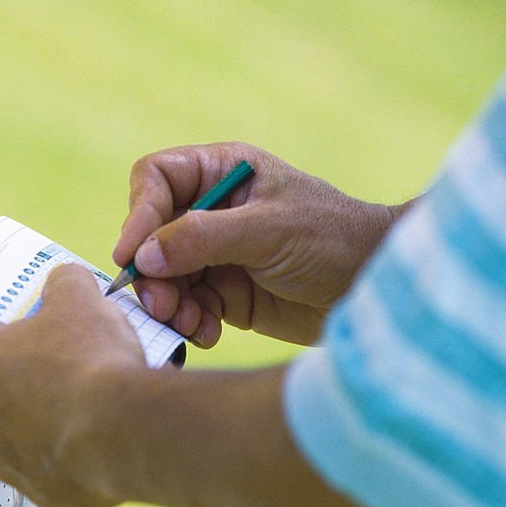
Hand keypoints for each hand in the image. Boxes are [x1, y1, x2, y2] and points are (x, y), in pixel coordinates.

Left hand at [0, 265, 145, 506]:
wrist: (120, 431)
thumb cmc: (87, 356)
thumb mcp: (78, 295)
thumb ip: (63, 282)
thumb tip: (64, 281)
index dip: (18, 327)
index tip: (48, 325)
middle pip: (2, 388)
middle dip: (32, 375)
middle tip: (74, 361)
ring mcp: (5, 462)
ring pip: (26, 430)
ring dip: (51, 416)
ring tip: (94, 401)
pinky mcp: (40, 492)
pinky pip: (54, 464)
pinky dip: (72, 450)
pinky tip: (103, 434)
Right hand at [113, 141, 407, 345]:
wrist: (372, 288)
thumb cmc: (332, 240)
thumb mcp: (267, 231)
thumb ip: (203, 238)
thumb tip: (142, 256)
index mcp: (222, 174)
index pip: (157, 181)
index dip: (138, 215)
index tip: (132, 256)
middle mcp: (212, 211)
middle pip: (151, 236)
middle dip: (152, 273)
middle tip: (162, 305)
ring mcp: (216, 255)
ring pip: (164, 277)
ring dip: (169, 304)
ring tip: (190, 323)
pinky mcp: (225, 295)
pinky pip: (187, 307)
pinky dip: (190, 322)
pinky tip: (209, 333)